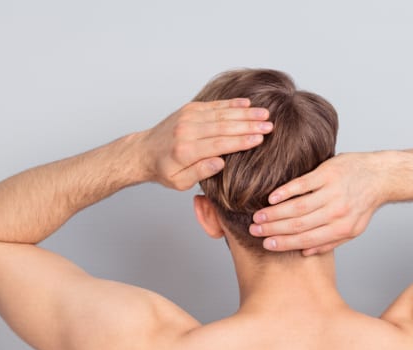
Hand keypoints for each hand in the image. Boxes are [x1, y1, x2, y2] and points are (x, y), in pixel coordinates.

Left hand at [142, 98, 272, 190]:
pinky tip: (247, 103)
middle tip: (270, 125)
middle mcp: (186, 131)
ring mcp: (188, 117)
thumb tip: (220, 163)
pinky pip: (214, 105)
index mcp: (185, 151)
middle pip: (224, 126)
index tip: (260, 139)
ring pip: (221, 113)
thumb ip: (199, 173)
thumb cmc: (163, 170)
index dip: (241, 141)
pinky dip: (231, 104)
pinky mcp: (189, 109)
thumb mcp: (179, 182)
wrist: (143, 151)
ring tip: (265, 114)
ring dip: (245, 113)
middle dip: (249, 125)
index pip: (219, 144)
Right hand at [249, 152, 387, 254]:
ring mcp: (332, 192)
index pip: (307, 239)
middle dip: (274, 229)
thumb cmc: (363, 204)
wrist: (379, 176)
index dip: (285, 243)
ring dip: (275, 213)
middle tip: (255, 231)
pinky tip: (271, 198)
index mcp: (342, 228)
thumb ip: (329, 242)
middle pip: (299, 224)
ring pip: (298, 206)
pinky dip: (285, 192)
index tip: (266, 245)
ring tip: (258, 217)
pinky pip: (302, 184)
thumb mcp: (352, 229)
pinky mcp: (328, 173)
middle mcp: (337, 212)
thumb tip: (305, 253)